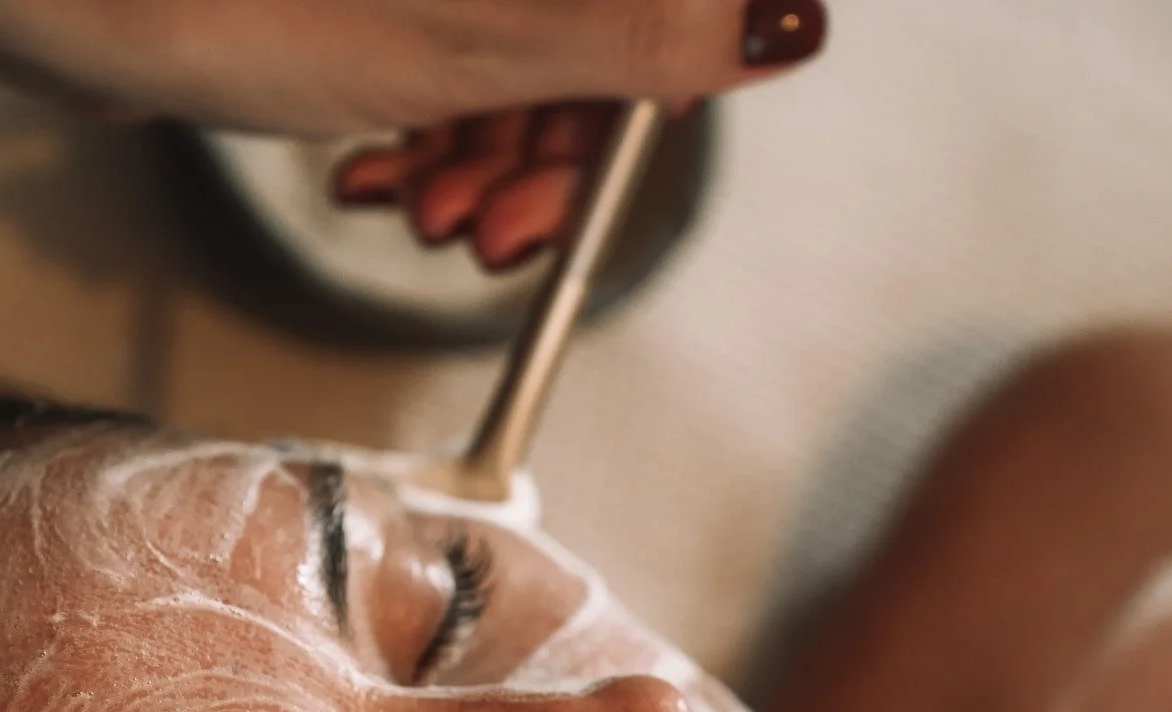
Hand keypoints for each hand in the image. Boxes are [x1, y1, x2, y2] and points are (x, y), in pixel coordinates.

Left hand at [0, 0, 825, 135]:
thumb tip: (786, 20)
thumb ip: (642, 34)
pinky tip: (386, 172)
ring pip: (523, 52)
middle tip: (484, 229)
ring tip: (424, 210)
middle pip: (598, 33)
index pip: (665, 13)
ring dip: (488, 155)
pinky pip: (453, 52)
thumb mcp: (476, 39)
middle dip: (548, 150)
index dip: (638, 110)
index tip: (575, 191)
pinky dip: (433, 127)